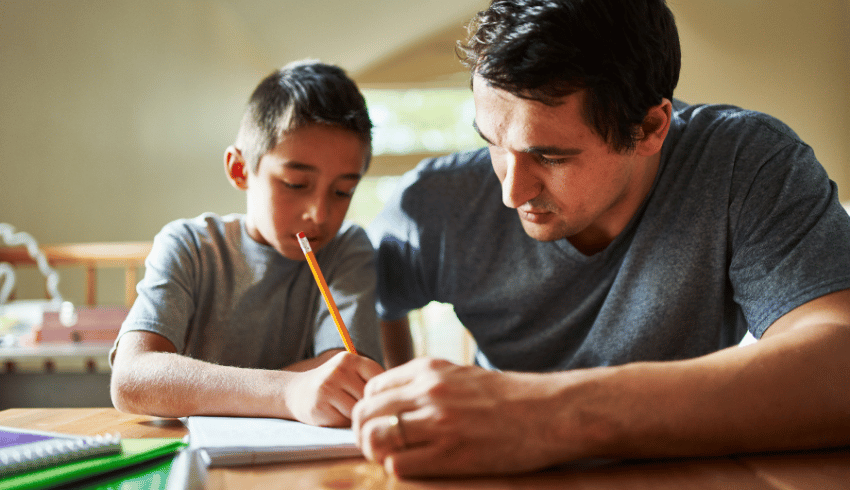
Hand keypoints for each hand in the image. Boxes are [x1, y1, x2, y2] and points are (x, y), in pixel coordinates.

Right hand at [285, 351, 383, 426]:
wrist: (297, 392)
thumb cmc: (333, 385)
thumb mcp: (349, 372)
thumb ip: (370, 379)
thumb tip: (398, 397)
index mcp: (349, 358)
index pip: (378, 379)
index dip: (378, 394)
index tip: (372, 398)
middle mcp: (338, 370)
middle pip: (368, 397)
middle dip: (366, 406)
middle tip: (356, 407)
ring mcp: (327, 387)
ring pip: (357, 410)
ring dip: (355, 417)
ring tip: (344, 410)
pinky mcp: (319, 406)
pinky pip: (344, 421)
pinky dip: (343, 424)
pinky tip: (334, 416)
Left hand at [352, 357, 567, 476]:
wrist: (548, 412)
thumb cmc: (508, 398)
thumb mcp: (460, 376)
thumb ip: (426, 384)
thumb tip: (395, 402)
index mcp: (428, 369)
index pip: (373, 388)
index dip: (370, 409)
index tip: (380, 422)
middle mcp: (427, 391)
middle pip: (366, 413)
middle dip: (364, 432)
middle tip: (377, 446)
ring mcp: (438, 421)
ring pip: (375, 438)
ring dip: (376, 452)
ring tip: (392, 458)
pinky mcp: (450, 453)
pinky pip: (399, 465)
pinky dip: (398, 468)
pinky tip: (415, 466)